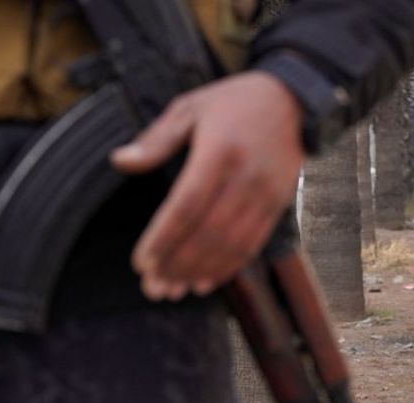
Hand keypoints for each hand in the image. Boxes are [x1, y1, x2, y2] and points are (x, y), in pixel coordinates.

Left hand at [112, 71, 304, 300]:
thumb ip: (156, 139)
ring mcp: (266, 194)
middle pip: (208, 233)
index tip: (142, 263)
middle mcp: (245, 178)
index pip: (187, 206)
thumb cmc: (234, 103)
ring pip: (231, 245)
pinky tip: (206, 281)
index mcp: (219, 152)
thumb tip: (120, 162)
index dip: (163, 239)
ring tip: (175, 290)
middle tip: (154, 288)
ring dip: (200, 272)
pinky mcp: (278, 205)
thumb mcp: (189, 108)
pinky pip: (253, 244)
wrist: (293, 101)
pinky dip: (229, 267)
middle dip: (178, 265)